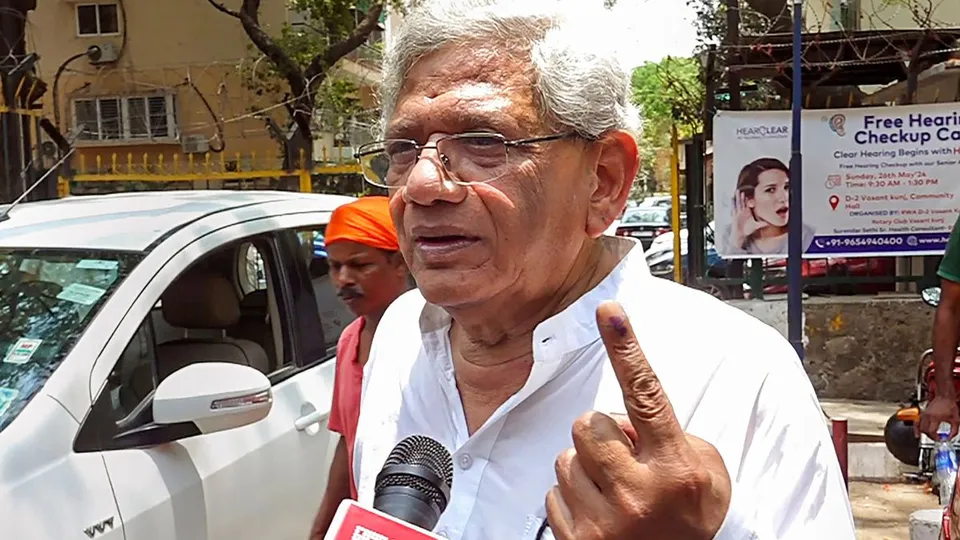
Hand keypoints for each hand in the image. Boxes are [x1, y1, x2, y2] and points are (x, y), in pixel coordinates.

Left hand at [545, 301, 731, 539]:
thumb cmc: (689, 522)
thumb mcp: (708, 477)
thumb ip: (674, 437)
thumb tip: (629, 419)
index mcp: (675, 469)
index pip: (646, 395)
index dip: (627, 350)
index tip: (609, 312)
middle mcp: (637, 493)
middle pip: (589, 423)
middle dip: (603, 435)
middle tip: (626, 462)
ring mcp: (604, 520)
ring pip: (567, 457)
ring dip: (586, 468)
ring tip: (614, 493)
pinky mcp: (576, 539)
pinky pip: (553, 492)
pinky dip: (572, 498)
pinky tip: (600, 513)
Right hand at [730, 191, 762, 248]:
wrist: (741, 235)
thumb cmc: (748, 230)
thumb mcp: (757, 225)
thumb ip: (763, 223)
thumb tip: (770, 222)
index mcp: (747, 213)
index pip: (747, 205)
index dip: (747, 200)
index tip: (748, 195)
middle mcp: (742, 212)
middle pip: (742, 202)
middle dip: (741, 196)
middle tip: (741, 190)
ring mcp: (738, 213)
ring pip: (738, 203)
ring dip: (738, 197)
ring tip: (737, 191)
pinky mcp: (735, 215)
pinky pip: (734, 208)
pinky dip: (733, 203)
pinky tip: (732, 198)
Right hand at [918, 395, 959, 439]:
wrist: (944, 397)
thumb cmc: (949, 406)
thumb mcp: (956, 420)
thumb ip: (954, 431)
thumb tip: (949, 438)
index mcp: (935, 417)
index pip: (931, 431)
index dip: (935, 437)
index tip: (940, 439)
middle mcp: (927, 416)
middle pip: (925, 430)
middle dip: (930, 436)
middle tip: (936, 438)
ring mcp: (923, 414)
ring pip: (919, 427)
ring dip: (924, 433)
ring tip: (929, 436)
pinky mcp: (922, 413)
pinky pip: (916, 423)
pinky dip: (916, 429)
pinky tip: (917, 434)